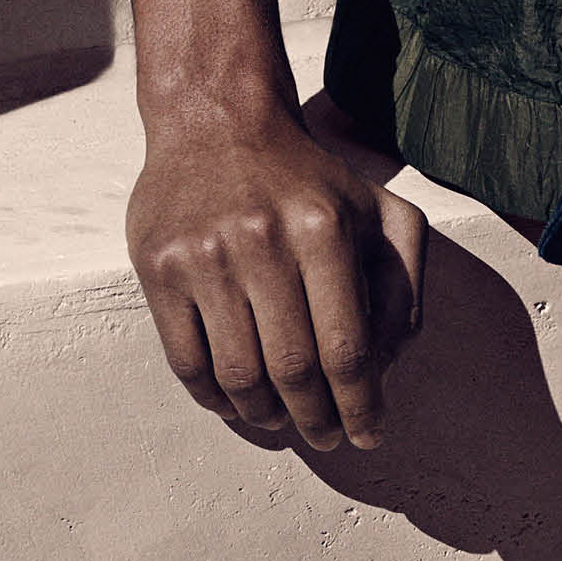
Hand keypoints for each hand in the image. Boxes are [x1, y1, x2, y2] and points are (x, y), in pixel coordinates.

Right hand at [126, 0, 426, 449]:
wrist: (217, 123)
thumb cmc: (310, 179)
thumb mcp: (379, 211)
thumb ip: (402, 282)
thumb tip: (390, 363)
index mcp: (325, 229)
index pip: (347, 345)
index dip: (361, 403)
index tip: (369, 434)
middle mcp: (263, 242)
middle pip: (294, 369)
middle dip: (317, 418)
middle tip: (329, 437)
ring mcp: (204, 256)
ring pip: (238, 374)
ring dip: (267, 415)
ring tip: (284, 419)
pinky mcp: (158, 268)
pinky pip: (187, 361)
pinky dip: (215, 398)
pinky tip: (238, 402)